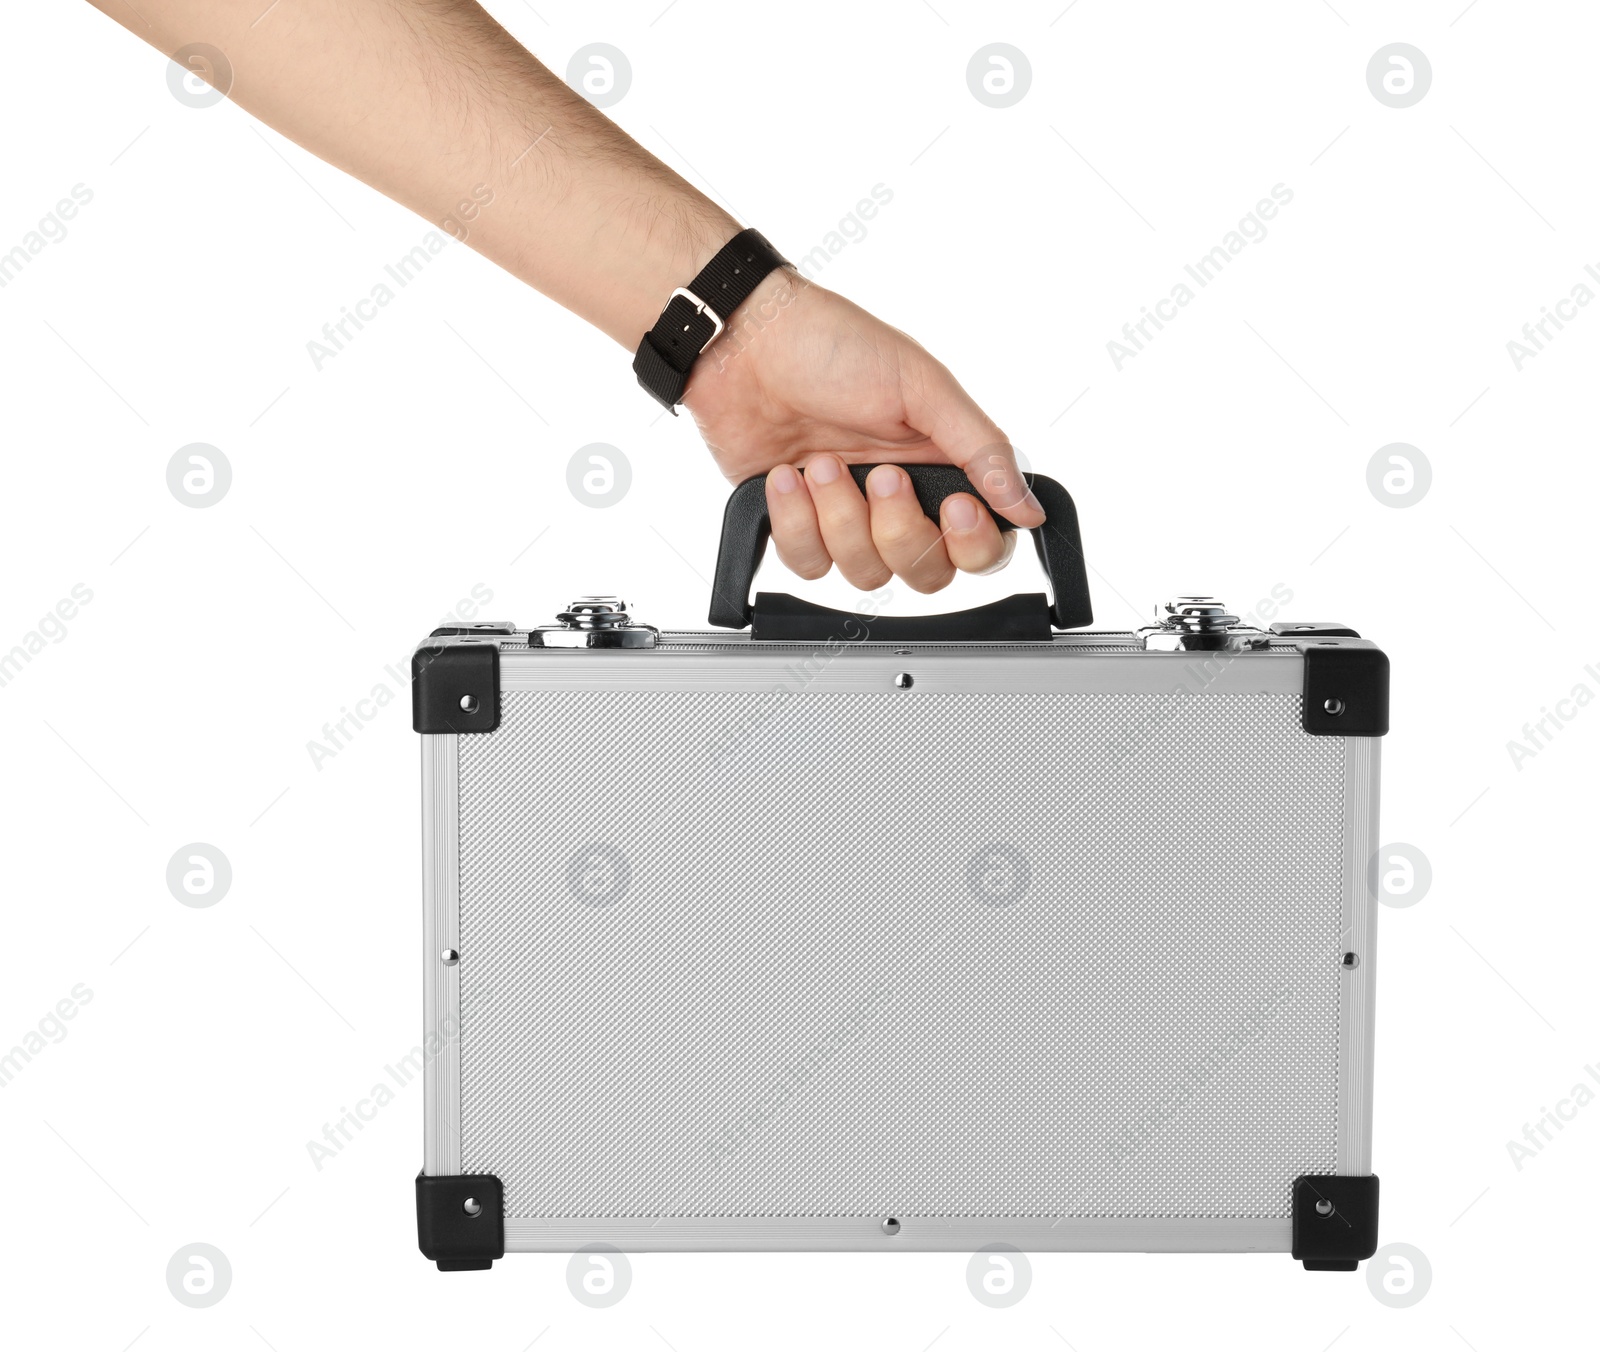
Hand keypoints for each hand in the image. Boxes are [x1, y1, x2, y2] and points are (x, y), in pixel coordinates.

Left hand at [682, 271, 1044, 592]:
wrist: (744, 342)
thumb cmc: (831, 344)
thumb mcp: (922, 386)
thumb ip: (981, 450)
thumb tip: (1028, 506)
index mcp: (940, 464)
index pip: (980, 544)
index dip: (971, 543)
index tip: (955, 508)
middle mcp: (898, 499)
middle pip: (924, 571)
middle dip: (898, 528)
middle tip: (878, 474)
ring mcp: (846, 515)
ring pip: (864, 572)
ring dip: (839, 517)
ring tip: (818, 461)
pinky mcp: (796, 524)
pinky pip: (808, 563)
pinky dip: (796, 521)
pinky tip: (784, 476)